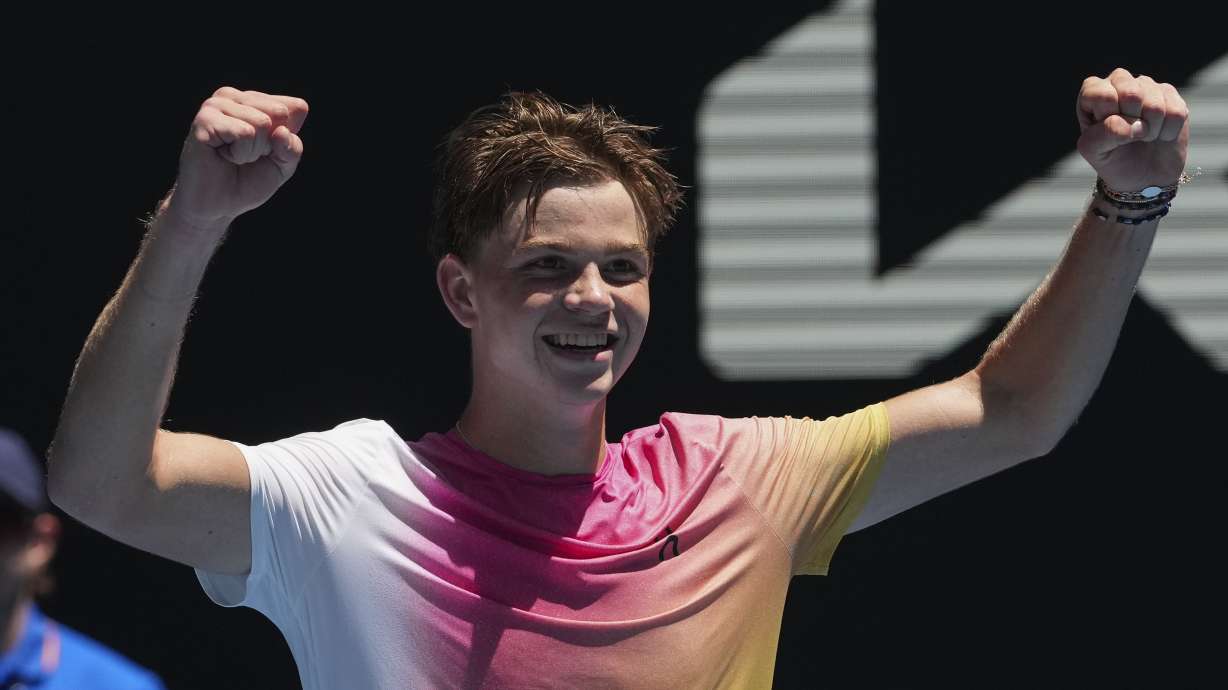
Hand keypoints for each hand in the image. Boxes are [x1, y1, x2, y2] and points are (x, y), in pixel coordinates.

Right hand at [162, 87, 308, 232]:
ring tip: (232, 157)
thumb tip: (282, 132)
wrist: (217, 206)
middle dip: (269, 145)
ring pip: (262, 122)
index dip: (286, 139)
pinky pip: (244, 132)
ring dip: (252, 151)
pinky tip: (222, 156)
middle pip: (279, 112)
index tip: (265, 152)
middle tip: (246, 156)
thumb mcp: (283, 165)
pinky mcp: (205, 119)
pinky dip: (240, 153)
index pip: (295, 107)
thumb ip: (292, 147)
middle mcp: (233, 96)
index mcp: (253, 100)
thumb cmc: (247, 181)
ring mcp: (216, 105)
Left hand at [1076, 68, 1188, 192]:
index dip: (1107, 115)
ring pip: (1155, 104)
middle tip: (1128, 135)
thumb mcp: (1095, 152)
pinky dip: (1167, 132)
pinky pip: (1176, 112)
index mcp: (1093, 93)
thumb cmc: (1112, 159)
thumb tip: (1131, 124)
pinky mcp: (1171, 94)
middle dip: (1131, 122)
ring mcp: (1147, 86)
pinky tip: (1160, 134)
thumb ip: (1102, 135)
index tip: (1107, 131)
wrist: (1142, 174)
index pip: (1100, 92)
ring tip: (1143, 136)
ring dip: (1150, 130)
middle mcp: (1119, 82)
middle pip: (1131, 92)